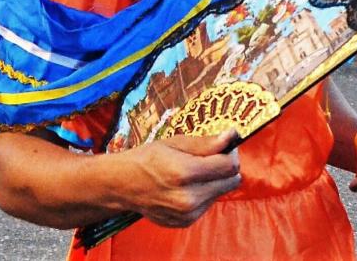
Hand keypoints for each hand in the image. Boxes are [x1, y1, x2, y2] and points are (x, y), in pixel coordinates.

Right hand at [106, 128, 241, 227]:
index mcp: (185, 173)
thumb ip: (206, 143)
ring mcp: (187, 213)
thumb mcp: (177, 142)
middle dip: (226, 166)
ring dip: (215, 180)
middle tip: (211, 156)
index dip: (231, 152)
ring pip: (221, 192)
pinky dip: (204, 192)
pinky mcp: (186, 222)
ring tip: (194, 171)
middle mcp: (188, 198)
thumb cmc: (149, 158)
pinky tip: (187, 185)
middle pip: (231, 181)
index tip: (225, 145)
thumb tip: (232, 136)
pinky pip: (208, 203)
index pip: (229, 166)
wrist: (124, 185)